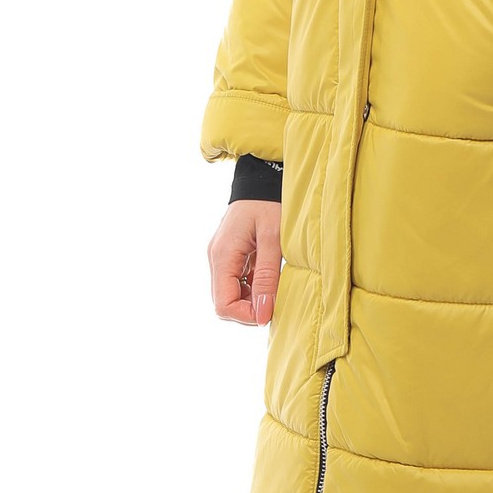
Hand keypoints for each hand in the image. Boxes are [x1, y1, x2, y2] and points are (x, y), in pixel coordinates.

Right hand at [208, 199, 282, 325]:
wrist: (264, 177)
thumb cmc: (270, 203)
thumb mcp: (274, 239)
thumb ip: (267, 277)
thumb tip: (263, 314)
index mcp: (223, 255)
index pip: (223, 305)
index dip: (247, 315)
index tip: (271, 312)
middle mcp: (216, 258)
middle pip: (224, 302)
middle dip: (250, 309)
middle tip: (276, 299)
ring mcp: (221, 256)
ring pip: (230, 294)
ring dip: (252, 298)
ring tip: (275, 285)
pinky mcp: (230, 254)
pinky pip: (237, 282)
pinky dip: (253, 287)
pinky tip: (269, 276)